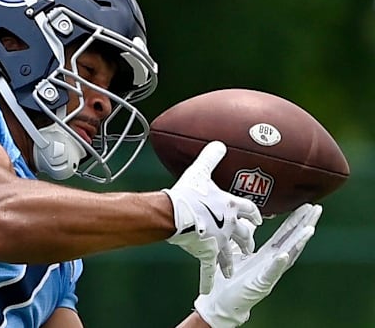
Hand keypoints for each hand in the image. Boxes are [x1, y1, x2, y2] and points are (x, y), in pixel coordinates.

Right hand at [164, 141, 262, 293]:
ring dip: (231, 261)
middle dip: (247, 239)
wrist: (173, 214)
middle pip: (244, 235)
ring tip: (233, 267)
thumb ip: (211, 157)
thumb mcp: (200, 171)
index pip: (250, 210)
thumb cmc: (187, 193)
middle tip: (249, 243)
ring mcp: (220, 242)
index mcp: (231, 206)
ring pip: (230, 254)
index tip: (259, 218)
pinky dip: (208, 279)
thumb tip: (219, 143)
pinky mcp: (207, 253)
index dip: (254, 214)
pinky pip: (209, 269)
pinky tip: (209, 288)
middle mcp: (230, 225)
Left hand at [194, 203, 321, 327]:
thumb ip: (247, 236)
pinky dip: (278, 264)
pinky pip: (271, 273)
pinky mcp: (261, 284)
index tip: (306, 206)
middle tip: (316, 210)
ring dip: (299, 242)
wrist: (220, 299)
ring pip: (288, 255)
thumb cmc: (231, 277)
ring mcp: (269, 273)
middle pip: (291, 240)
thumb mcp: (239, 250)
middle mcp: (272, 262)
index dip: (295, 219)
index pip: (285, 233)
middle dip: (304, 224)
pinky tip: (284, 255)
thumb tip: (251, 219)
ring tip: (309, 229)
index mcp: (267, 254)